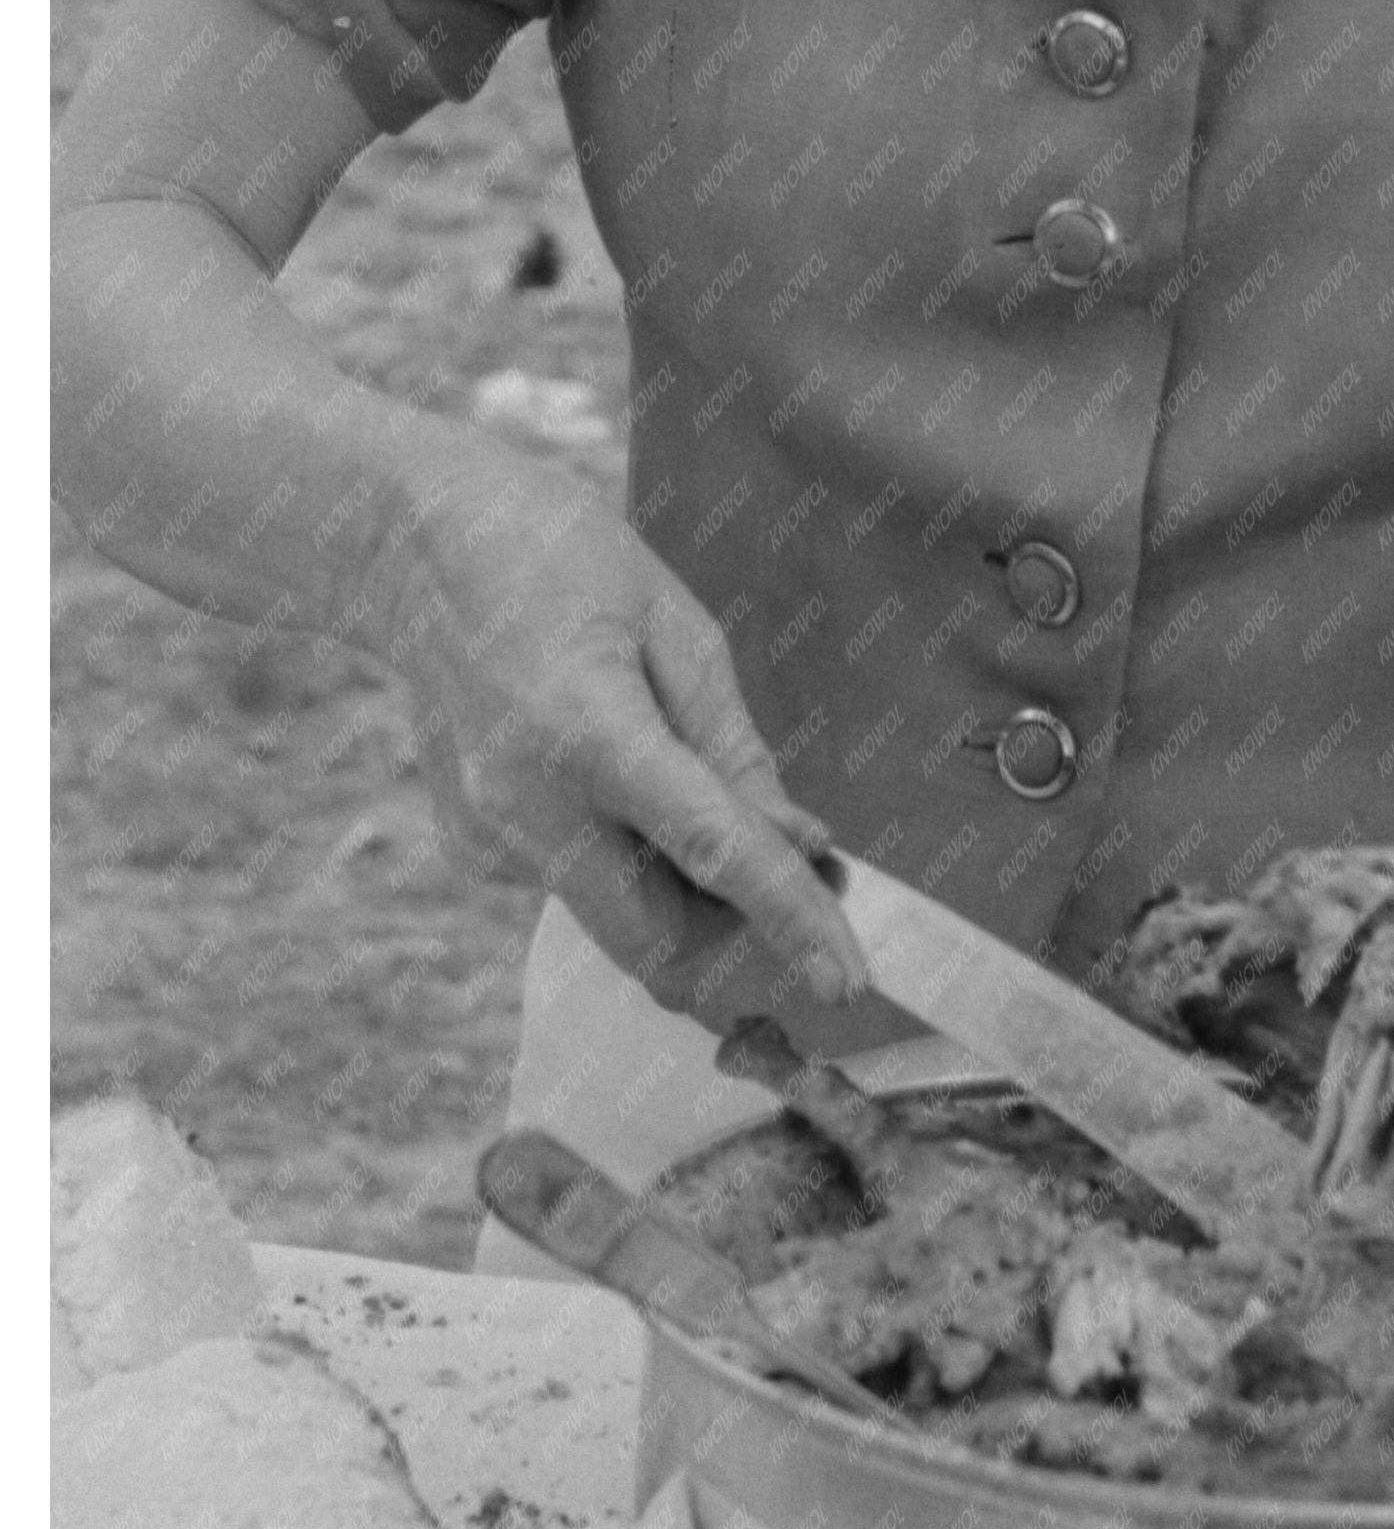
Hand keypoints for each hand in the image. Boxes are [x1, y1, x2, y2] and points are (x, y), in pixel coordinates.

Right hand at [375, 432, 874, 1027]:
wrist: (410, 546)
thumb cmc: (560, 559)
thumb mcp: (675, 625)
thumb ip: (735, 749)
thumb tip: (800, 847)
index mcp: (589, 730)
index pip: (711, 852)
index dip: (789, 921)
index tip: (848, 982)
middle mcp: (526, 805)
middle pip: (656, 942)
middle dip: (740, 939)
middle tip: (805, 879)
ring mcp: (488, 837)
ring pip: (618, 920)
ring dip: (687, 895)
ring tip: (706, 795)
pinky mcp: (472, 849)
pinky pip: (578, 880)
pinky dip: (626, 855)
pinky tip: (607, 766)